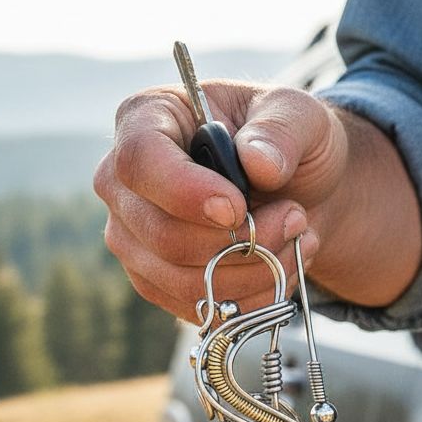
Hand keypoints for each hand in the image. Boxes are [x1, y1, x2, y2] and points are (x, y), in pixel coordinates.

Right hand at [93, 81, 349, 321]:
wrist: (294, 190)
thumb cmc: (284, 140)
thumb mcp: (298, 114)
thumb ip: (282, 129)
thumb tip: (259, 163)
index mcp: (145, 118)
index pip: (139, 161)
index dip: (186, 192)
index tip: (237, 208)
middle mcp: (122, 183)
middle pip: (161, 234)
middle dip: (239, 240)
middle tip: (294, 218)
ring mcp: (131, 238)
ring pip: (180, 280)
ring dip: (253, 270)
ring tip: (295, 240)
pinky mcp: (154, 281)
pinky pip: (196, 307)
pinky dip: (250, 297)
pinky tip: (280, 266)